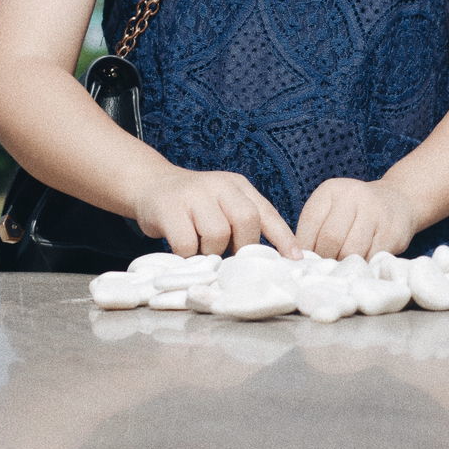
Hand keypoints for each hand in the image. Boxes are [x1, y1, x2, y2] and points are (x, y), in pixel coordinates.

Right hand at [131, 166, 301, 259]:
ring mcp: (194, 193)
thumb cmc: (194, 207)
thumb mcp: (224, 206)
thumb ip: (243, 225)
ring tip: (201, 249)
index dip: (283, 238)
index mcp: (238, 186)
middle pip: (247, 219)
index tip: (296, 260)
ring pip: (217, 233)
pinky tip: (182, 249)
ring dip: (211, 252)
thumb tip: (266, 262)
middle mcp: (219, 185)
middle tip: (228, 256)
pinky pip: (187, 243)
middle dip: (242, 246)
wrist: (151, 185)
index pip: (267, 212)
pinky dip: (187, 255)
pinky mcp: (170, 207)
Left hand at [294, 177, 417, 259]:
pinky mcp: (392, 231)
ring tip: (341, 270)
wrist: (397, 200)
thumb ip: (314, 229)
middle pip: (331, 239)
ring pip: (351, 251)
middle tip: (325, 270)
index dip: (305, 248)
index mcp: (331, 190)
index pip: (311, 223)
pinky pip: (371, 257)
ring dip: (344, 266)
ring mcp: (375, 212)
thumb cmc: (355, 210)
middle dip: (325, 259)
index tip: (305, 262)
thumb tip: (298, 259)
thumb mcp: (331, 209)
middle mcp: (353, 196)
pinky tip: (360, 266)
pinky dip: (362, 267)